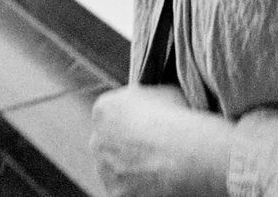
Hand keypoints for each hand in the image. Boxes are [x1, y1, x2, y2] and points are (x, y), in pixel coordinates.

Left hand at [90, 84, 231, 196]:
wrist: (181, 153)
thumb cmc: (177, 118)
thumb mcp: (164, 92)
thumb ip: (149, 98)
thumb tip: (153, 104)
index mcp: (105, 109)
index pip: (113, 114)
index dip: (133, 119)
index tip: (151, 124)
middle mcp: (97, 140)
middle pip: (110, 142)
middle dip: (126, 145)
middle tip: (154, 148)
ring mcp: (104, 170)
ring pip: (115, 169)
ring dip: (130, 168)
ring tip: (160, 166)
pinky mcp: (115, 194)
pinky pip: (126, 190)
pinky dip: (139, 188)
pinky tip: (159, 182)